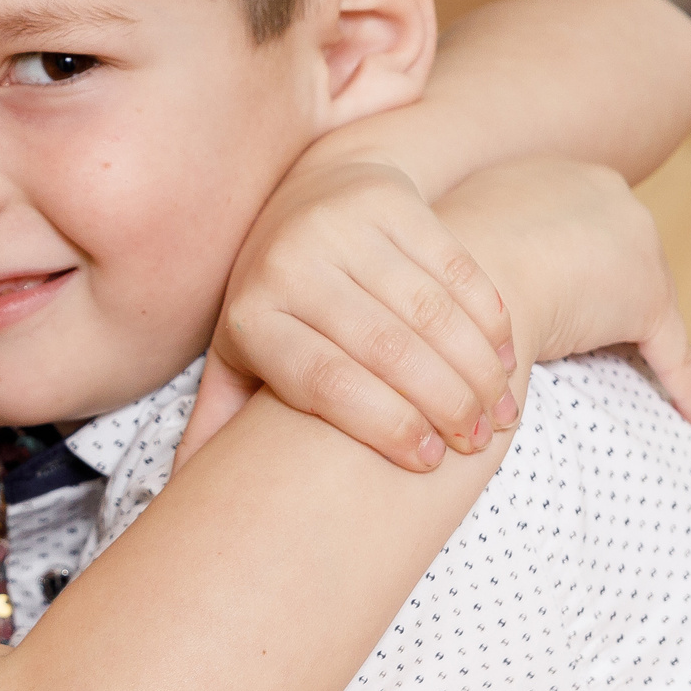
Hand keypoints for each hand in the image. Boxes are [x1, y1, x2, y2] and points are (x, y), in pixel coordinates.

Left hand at [178, 158, 514, 472]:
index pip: (325, 381)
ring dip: (476, 368)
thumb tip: (184, 497)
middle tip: (475, 442)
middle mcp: (289, 262)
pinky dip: (488, 317)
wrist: (302, 193)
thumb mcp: (240, 356)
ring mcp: (340, 223)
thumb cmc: (277, 302)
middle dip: (443, 404)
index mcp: (250, 315)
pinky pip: (454, 266)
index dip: (383, 425)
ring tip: (499, 412)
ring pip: (428, 309)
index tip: (427, 462)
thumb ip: (221, 425)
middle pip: (384, 347)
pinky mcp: (389, 198)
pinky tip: (507, 358)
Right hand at [437, 160, 690, 428]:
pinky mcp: (646, 297)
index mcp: (545, 172)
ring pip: (647, 299)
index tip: (558, 296)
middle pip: (617, 255)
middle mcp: (598, 188)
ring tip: (633, 378)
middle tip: (596, 345)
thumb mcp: (437, 248)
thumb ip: (454, 258)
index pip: (572, 225)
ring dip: (639, 342)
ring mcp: (630, 239)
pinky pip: (670, 350)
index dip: (565, 266)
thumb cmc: (423, 277)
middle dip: (608, 298)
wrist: (445, 293)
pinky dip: (681, 383)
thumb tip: (430, 287)